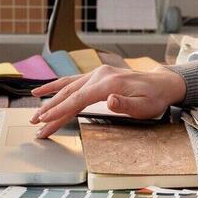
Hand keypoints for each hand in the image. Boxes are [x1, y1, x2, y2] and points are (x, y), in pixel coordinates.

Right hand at [29, 65, 186, 138]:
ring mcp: (97, 74)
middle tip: (35, 124)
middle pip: (69, 94)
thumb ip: (126, 105)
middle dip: (50, 110)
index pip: (78, 99)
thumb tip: (109, 101)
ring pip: (67, 88)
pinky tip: (42, 91)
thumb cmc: (154, 97)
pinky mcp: (96, 76)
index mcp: (108, 83)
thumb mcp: (146, 106)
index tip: (45, 120)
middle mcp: (99, 75)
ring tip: (35, 113)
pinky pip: (72, 81)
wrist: (162, 83)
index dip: (59, 110)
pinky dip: (56, 86)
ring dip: (50, 100)